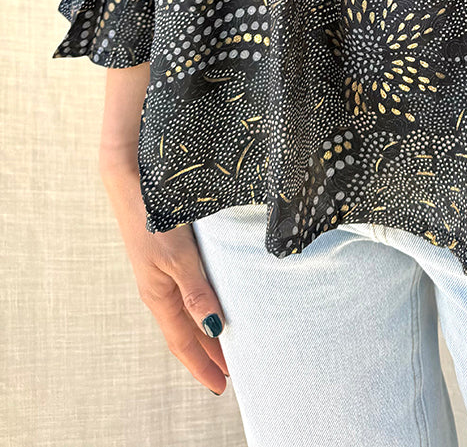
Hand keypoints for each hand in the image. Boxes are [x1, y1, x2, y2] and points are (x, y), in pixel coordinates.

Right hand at [100, 156, 229, 394]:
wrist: (132, 181)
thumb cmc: (154, 218)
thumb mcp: (178, 257)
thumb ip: (197, 293)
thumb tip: (214, 330)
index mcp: (158, 296)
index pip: (183, 342)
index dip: (202, 365)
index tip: (222, 386)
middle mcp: (158, 289)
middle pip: (186, 331)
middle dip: (207, 353)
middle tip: (233, 370)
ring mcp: (160, 273)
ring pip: (186, 313)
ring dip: (205, 331)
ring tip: (228, 344)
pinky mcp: (165, 256)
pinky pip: (185, 293)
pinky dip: (201, 307)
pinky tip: (212, 303)